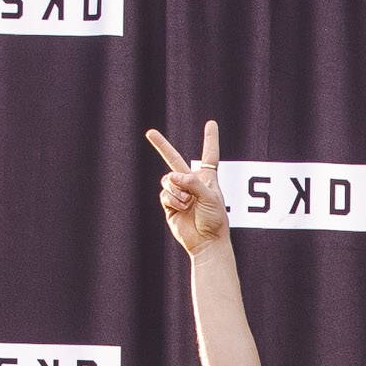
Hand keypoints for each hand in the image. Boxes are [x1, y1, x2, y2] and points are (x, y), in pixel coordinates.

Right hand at [145, 120, 228, 254]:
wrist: (207, 242)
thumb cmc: (215, 220)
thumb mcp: (210, 197)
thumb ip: (192, 182)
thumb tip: (171, 177)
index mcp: (207, 178)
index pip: (209, 155)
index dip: (210, 139)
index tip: (211, 124)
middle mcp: (191, 183)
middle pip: (174, 160)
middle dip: (161, 145)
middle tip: (150, 132)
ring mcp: (179, 193)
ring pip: (168, 180)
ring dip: (177, 191)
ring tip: (188, 203)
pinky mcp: (170, 204)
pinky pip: (165, 194)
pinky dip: (173, 200)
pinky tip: (182, 208)